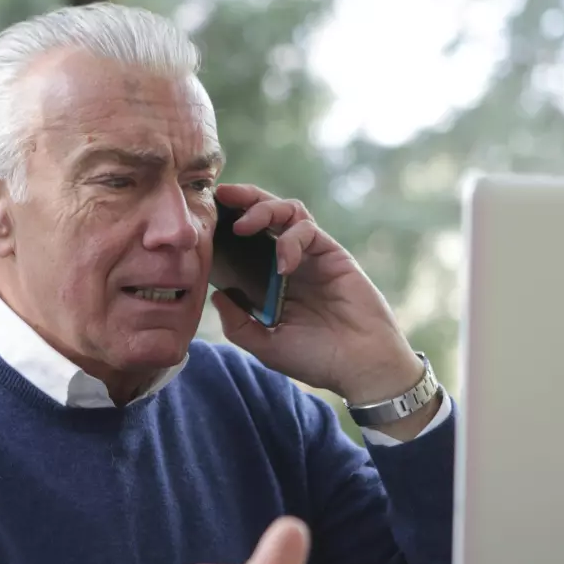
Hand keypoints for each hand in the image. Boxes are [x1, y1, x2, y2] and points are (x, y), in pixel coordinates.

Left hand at [210, 183, 425, 407]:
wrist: (359, 367)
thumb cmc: (315, 359)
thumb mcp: (266, 346)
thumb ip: (239, 324)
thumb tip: (216, 295)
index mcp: (269, 281)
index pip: (244, 241)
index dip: (226, 224)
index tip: (204, 216)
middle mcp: (289, 262)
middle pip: (265, 215)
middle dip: (244, 199)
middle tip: (222, 196)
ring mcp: (311, 255)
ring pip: (288, 211)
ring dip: (264, 210)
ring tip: (244, 226)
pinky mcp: (332, 254)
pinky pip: (308, 230)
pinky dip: (291, 240)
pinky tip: (283, 264)